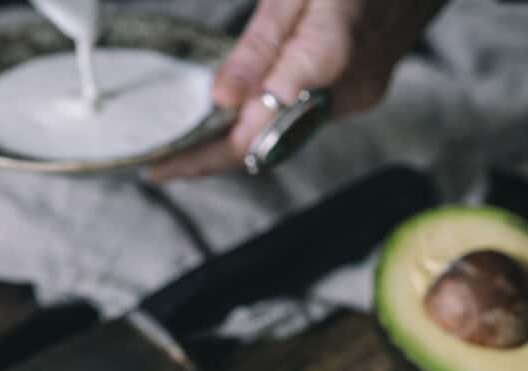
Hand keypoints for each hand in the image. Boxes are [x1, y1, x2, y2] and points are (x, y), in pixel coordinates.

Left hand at [150, 0, 441, 180]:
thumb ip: (260, 45)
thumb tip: (223, 100)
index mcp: (330, 56)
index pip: (255, 132)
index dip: (206, 156)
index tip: (164, 167)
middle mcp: (349, 90)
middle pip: (268, 144)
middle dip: (213, 156)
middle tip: (165, 165)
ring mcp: (361, 95)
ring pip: (286, 134)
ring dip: (239, 140)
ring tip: (189, 146)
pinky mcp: (363, 91)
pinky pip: (306, 117)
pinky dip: (269, 121)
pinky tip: (237, 119)